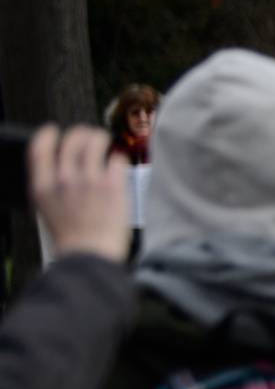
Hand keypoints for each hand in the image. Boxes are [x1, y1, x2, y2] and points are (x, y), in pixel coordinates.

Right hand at [29, 126, 129, 262]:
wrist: (91, 257)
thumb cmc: (72, 240)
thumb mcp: (47, 210)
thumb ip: (50, 186)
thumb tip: (57, 168)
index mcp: (43, 186)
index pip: (40, 147)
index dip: (48, 134)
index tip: (55, 131)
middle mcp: (64, 179)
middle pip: (71, 139)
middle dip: (80, 133)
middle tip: (89, 136)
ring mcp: (89, 180)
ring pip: (95, 142)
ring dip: (101, 138)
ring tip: (106, 141)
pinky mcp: (113, 186)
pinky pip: (117, 158)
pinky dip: (118, 156)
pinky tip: (119, 161)